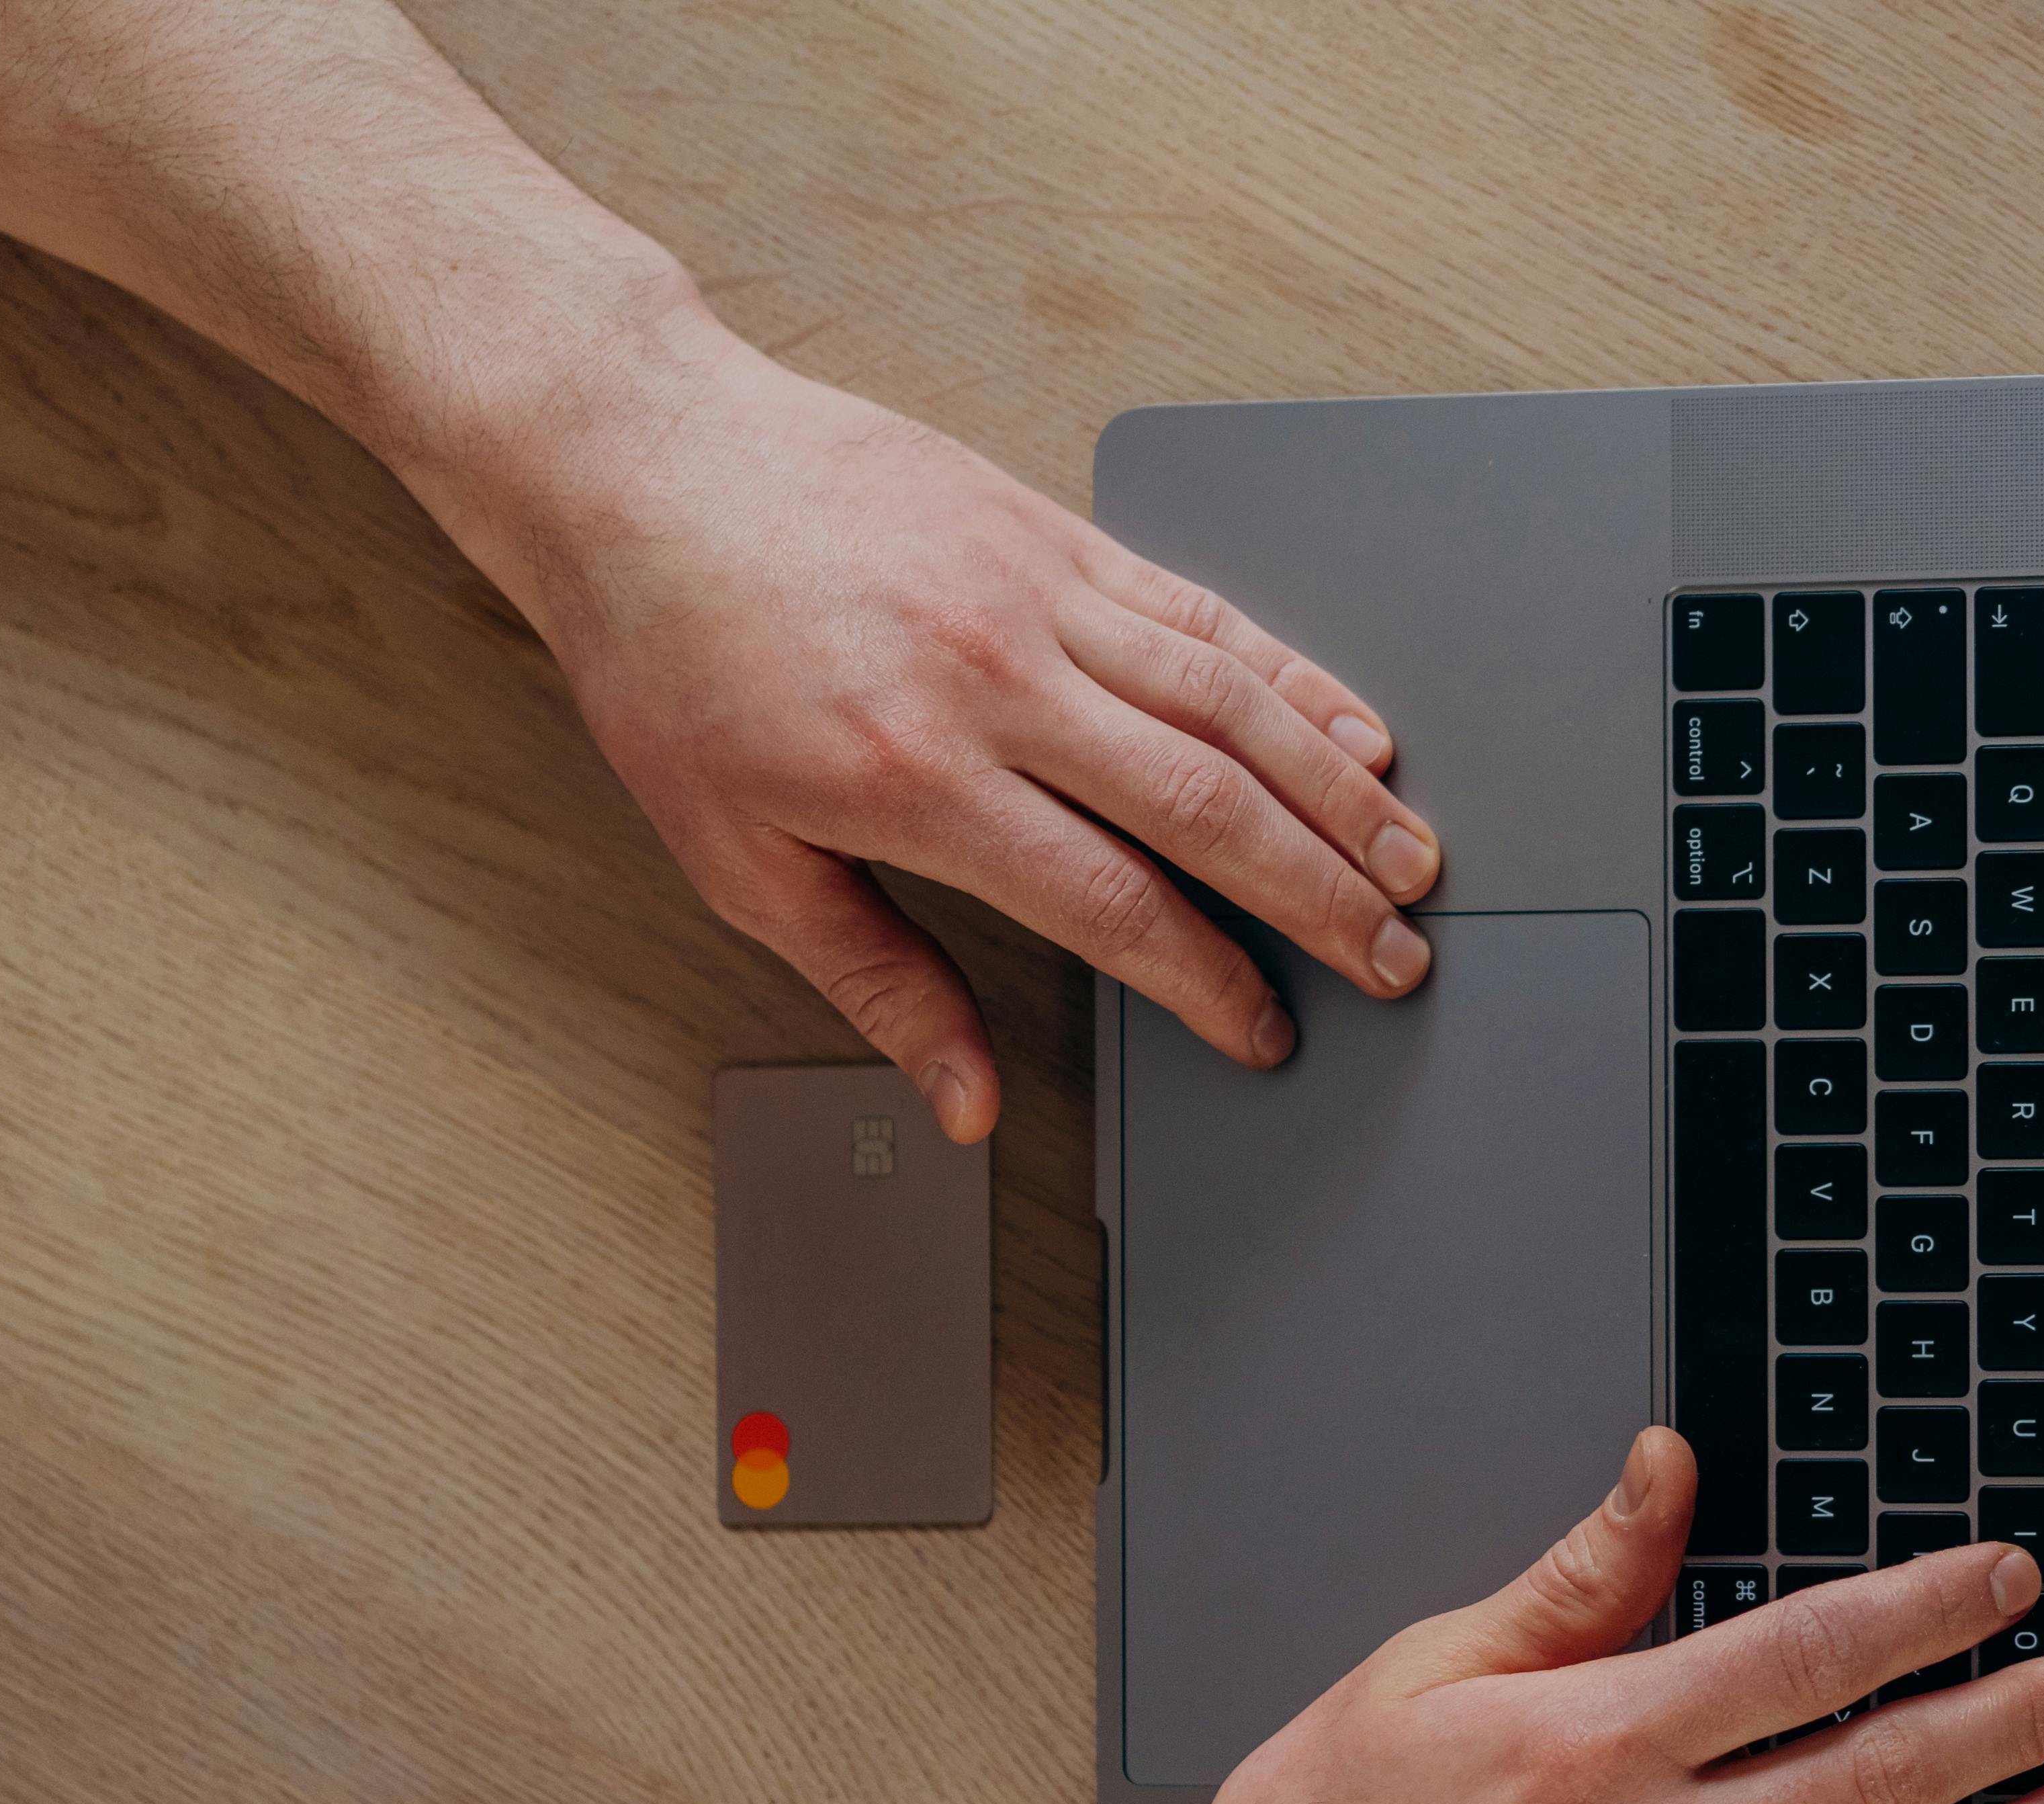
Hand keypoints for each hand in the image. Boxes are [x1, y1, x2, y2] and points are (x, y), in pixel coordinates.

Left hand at [422, 304, 1441, 1138]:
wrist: (630, 462)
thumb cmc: (668, 658)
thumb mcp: (736, 858)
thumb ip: (874, 984)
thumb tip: (965, 1099)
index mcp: (916, 778)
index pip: (1117, 902)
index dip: (1211, 983)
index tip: (1264, 1032)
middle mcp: (995, 680)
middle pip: (1210, 807)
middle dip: (1325, 898)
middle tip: (1400, 959)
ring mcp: (1033, 594)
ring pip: (1234, 706)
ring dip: (1340, 794)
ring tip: (1412, 862)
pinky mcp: (1049, 530)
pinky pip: (1200, 613)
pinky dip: (1292, 677)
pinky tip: (1352, 728)